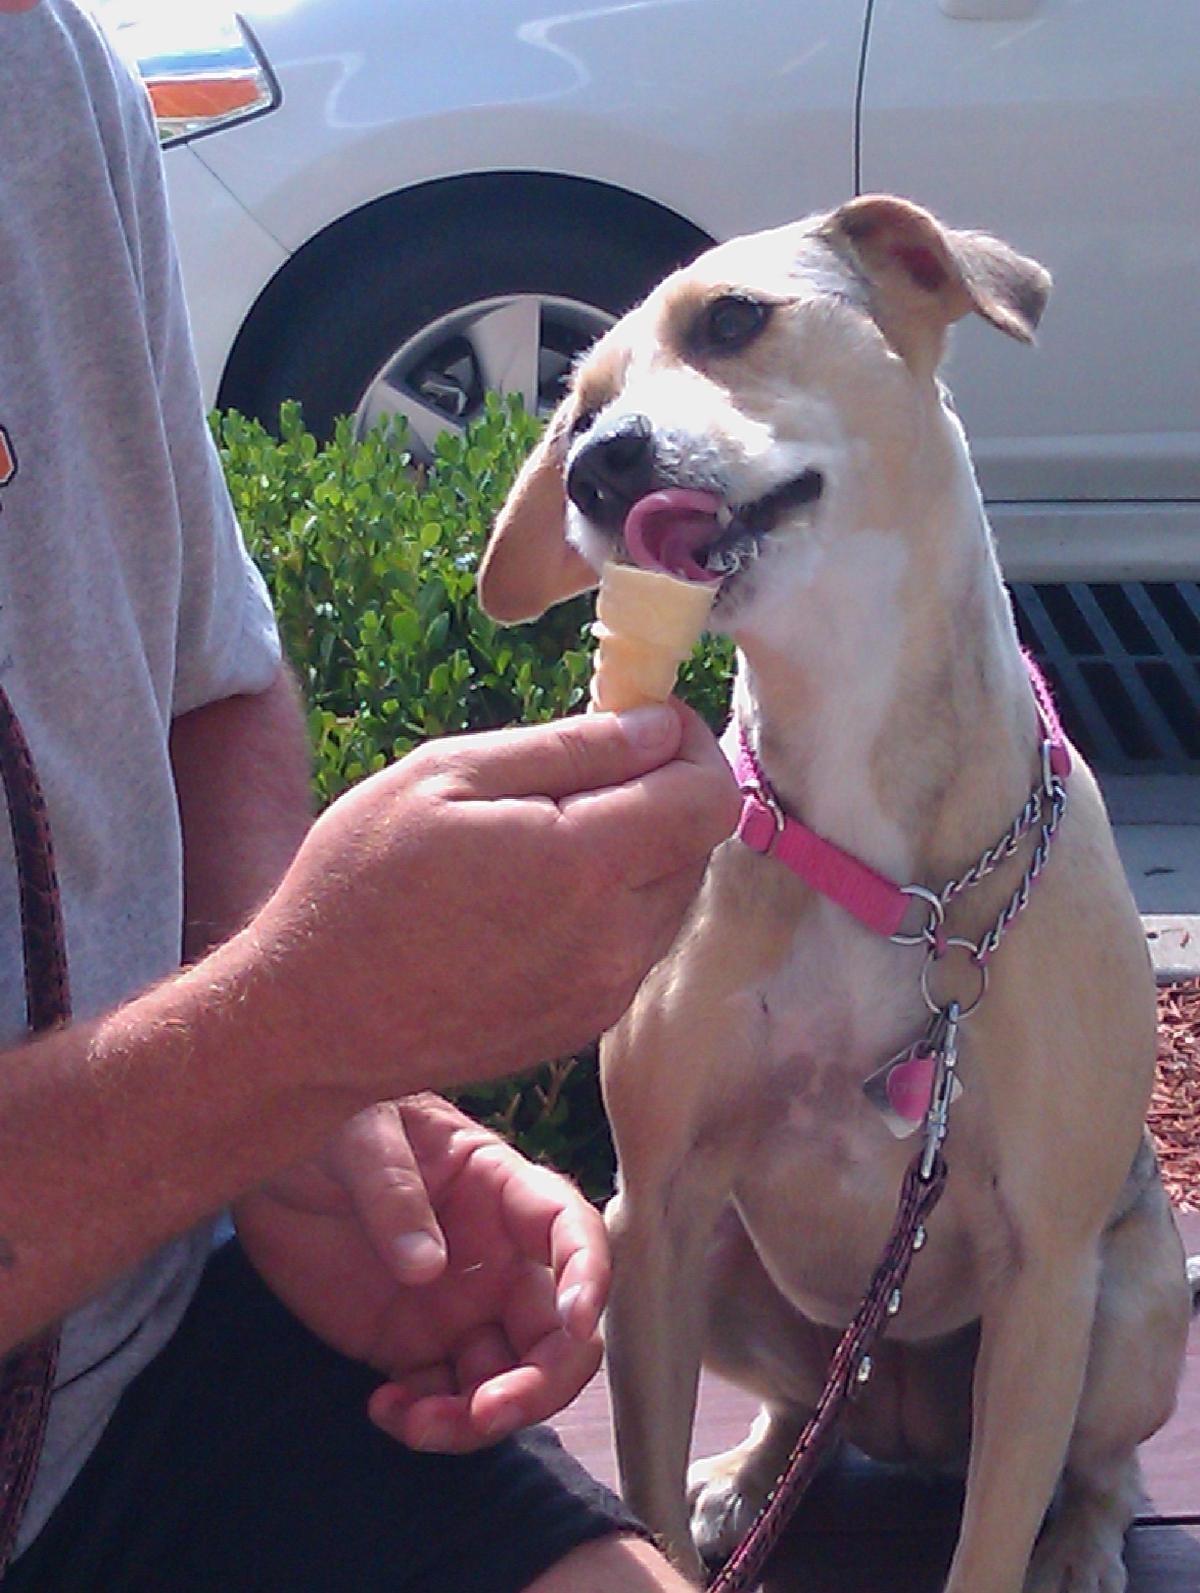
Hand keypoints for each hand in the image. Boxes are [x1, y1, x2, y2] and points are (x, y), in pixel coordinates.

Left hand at [234, 1094, 607, 1450]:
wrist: (262, 1165)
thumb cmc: (326, 1125)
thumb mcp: (356, 1134)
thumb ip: (392, 1190)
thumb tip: (429, 1267)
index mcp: (498, 1189)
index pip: (569, 1228)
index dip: (589, 1272)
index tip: (575, 1320)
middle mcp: (494, 1257)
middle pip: (554, 1331)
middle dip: (539, 1384)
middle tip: (488, 1413)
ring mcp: (457, 1308)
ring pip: (504, 1380)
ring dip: (477, 1420)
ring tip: (416, 1422)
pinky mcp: (410, 1346)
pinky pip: (441, 1400)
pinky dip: (425, 1423)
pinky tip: (382, 1408)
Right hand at [252, 700, 738, 1098]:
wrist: (312, 1023)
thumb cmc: (359, 884)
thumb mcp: (445, 777)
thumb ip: (567, 747)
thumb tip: (657, 729)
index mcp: (586, 867)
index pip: (709, 796)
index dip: (689, 745)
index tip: (641, 723)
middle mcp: (616, 941)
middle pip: (698, 845)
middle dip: (662, 793)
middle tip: (580, 773)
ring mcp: (604, 993)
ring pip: (671, 896)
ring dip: (639, 852)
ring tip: (547, 836)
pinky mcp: (584, 1025)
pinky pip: (636, 944)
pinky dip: (613, 905)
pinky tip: (536, 896)